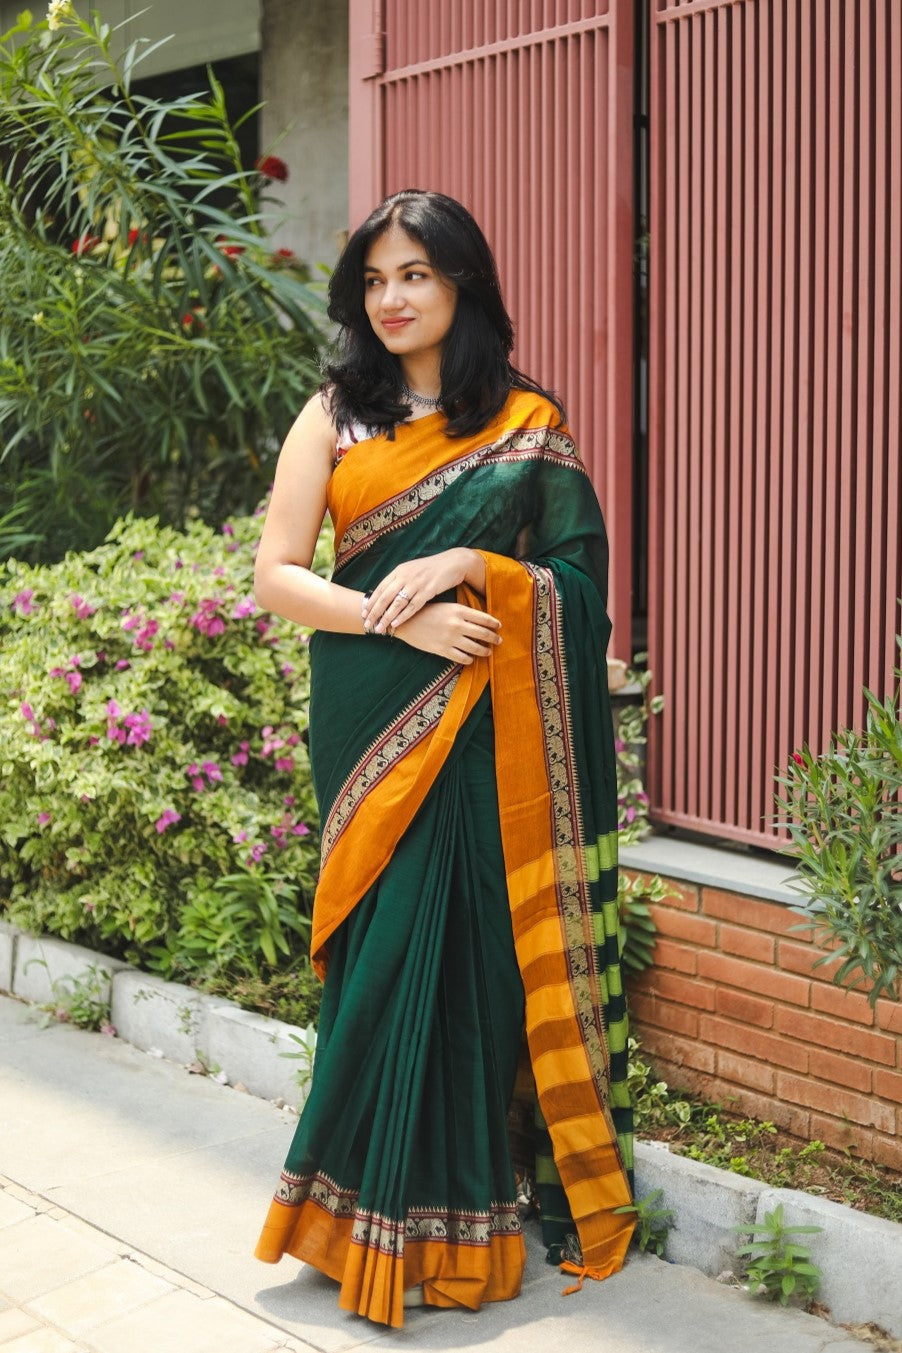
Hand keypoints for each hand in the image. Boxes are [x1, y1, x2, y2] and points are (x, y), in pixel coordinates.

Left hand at [361, 549, 480, 633]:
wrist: (453, 562)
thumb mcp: (412, 570)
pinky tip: (395, 624)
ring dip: (386, 617)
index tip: (364, 613)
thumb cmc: (432, 569)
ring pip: (396, 603)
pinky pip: (412, 606)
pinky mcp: (428, 591)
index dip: (371, 601)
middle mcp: (405, 576)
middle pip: (385, 597)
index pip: (381, 588)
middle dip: (374, 612)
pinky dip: (402, 616)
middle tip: (367, 624)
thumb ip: (400, 580)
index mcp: (399, 570)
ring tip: (379, 628)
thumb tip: (387, 594)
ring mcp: (416, 583)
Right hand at [391, 602, 501, 664]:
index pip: (484, 618)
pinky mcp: (443, 650)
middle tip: (499, 640)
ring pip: (476, 648)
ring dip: (485, 651)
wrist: (405, 622)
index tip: (499, 626)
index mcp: (458, 610)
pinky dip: (469, 659)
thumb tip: (480, 620)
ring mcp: (450, 639)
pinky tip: (470, 658)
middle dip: (494, 638)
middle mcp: (457, 624)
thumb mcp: (446, 606)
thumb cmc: (426, 612)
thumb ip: (462, 612)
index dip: (494, 623)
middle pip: (484, 634)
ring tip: (488, 652)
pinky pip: (462, 658)